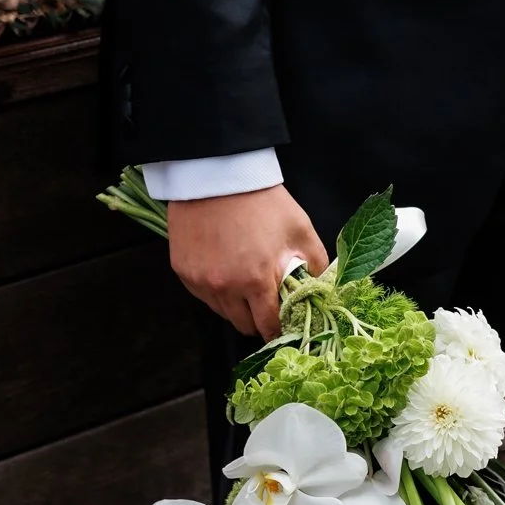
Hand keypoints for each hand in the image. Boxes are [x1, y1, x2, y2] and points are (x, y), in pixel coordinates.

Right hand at [166, 185, 326, 338]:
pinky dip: (216, 293)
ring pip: (221, 312)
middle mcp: (223, 287)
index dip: (279, 329)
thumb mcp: (301, 230)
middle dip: (258, 320)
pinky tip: (227, 274)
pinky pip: (202, 296)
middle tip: (267, 304)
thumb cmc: (263, 202)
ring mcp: (199, 280)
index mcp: (256, 281)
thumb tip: (322, 288)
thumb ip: (316, 264)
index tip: (286, 324)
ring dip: (236, 307)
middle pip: (243, 325)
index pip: (268, 326)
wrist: (217, 176)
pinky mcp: (182, 270)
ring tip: (247, 286)